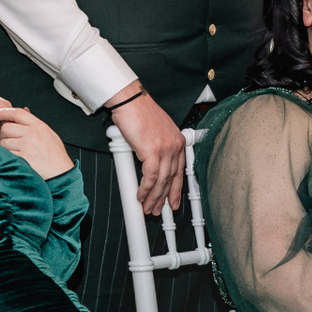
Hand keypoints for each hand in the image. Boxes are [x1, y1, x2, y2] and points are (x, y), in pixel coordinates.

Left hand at [0, 106, 72, 178]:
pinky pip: (6, 154)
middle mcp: (33, 134)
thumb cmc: (56, 156)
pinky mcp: (22, 159)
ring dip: (5, 147)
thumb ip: (34, 124)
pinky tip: (15, 159)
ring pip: (3, 142)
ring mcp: (27, 146)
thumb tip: (21, 112)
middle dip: (3, 134)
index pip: (17, 112)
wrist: (61, 173)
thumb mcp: (49, 134)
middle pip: (6, 127)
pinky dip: (6, 157)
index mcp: (40, 126)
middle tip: (9, 140)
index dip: (2, 111)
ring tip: (15, 152)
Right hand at [108, 85, 183, 214]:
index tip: (173, 201)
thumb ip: (157, 147)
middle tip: (158, 210)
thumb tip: (150, 164)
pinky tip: (140, 195)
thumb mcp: (156, 132)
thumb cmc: (139, 113)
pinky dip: (145, 189)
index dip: (176, 189)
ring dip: (153, 197)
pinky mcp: (152, 151)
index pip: (180, 171)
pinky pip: (150, 177)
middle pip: (171, 179)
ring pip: (161, 181)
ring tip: (147, 207)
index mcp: (178, 141)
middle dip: (164, 198)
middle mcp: (175, 146)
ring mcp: (165, 149)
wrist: (130, 101)